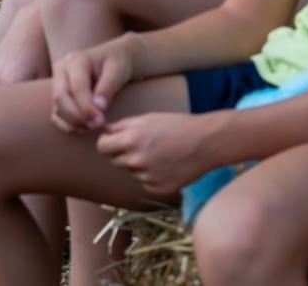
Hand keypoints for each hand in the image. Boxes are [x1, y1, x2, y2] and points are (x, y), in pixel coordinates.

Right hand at [50, 34, 141, 133]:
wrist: (114, 59)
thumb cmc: (118, 63)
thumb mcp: (118, 70)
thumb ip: (108, 87)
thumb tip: (98, 108)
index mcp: (76, 60)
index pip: (77, 86)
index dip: (87, 107)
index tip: (101, 121)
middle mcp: (62, 69)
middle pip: (60, 97)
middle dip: (78, 116)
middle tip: (97, 125)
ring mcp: (57, 82)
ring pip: (57, 108)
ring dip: (73, 123)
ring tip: (93, 127)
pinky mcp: (59, 95)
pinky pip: (56, 115)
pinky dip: (67, 126)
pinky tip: (83, 129)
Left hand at [96, 111, 221, 197]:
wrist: (205, 143)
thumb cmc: (177, 125)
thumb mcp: (147, 118)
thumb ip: (122, 126)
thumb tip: (103, 131)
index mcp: (131, 140)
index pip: (102, 147)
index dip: (107, 143)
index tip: (113, 141)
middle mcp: (137, 160)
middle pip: (114, 161)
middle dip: (122, 154)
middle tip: (140, 146)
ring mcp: (147, 176)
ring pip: (131, 172)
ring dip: (138, 165)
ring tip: (158, 154)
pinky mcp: (158, 188)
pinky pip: (144, 182)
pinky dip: (150, 176)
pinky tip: (165, 165)